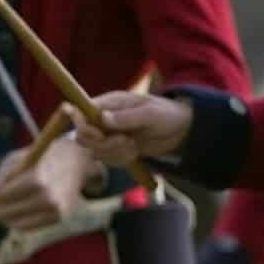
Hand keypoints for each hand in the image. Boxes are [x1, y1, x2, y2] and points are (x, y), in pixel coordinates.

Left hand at [0, 137, 95, 228]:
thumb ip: (2, 174)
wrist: (80, 161)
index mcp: (40, 178)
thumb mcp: (22, 156)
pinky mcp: (60, 217)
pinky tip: (10, 215)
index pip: (7, 195)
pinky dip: (17, 222)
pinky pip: (31, 226)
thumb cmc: (45, 156)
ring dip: (3, 218)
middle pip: (12, 211)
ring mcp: (57, 210)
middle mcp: (51, 197)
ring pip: (20, 223)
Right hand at [69, 93, 193, 164]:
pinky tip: (135, 153)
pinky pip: (108, 159)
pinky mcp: (116, 148)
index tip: (102, 135)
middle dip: (103, 144)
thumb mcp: (151, 113)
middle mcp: (104, 119)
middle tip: (127, 141)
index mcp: (109, 103)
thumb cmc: (167, 114)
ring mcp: (109, 134)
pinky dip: (121, 159)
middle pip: (83, 136)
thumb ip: (128, 116)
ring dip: (115, 153)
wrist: (181, 130)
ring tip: (134, 146)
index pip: (81, 114)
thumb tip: (103, 118)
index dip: (85, 127)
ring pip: (95, 150)